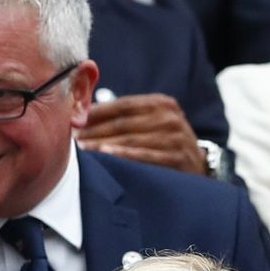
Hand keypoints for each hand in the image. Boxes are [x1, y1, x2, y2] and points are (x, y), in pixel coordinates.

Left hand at [78, 94, 208, 175]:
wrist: (198, 166)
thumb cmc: (164, 144)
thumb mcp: (152, 124)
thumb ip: (126, 118)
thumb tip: (83, 116)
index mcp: (161, 104)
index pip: (123, 105)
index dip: (97, 112)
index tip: (74, 119)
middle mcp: (170, 117)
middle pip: (124, 123)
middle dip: (95, 130)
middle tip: (71, 136)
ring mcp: (176, 137)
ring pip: (131, 139)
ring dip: (104, 144)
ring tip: (81, 149)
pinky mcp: (179, 158)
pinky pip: (146, 156)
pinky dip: (124, 156)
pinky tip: (105, 156)